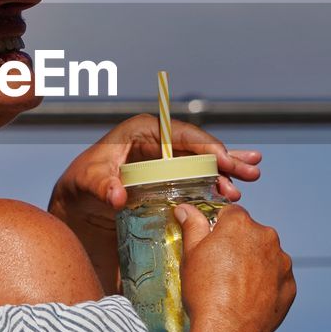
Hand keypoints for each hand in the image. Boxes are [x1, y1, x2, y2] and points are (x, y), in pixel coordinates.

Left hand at [47, 114, 261, 290]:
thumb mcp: (88, 182)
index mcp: (142, 129)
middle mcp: (158, 140)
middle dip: (225, 158)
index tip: (223, 161)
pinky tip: (237, 184)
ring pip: (202, 160)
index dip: (204, 146)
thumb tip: (118, 196)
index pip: (180, 134)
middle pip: (198, 146)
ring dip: (227, 169)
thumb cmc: (81, 184)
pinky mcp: (169, 176)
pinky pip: (198, 174)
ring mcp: (166, 158)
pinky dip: (217, 178)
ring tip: (251, 178)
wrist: (79, 202)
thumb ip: (102, 186)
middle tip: (250, 171)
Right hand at [176, 203, 295, 331]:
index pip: (230, 213)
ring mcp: (282, 262)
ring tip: (235, 287)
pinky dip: (266, 284)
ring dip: (254, 263)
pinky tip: (248, 298)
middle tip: (220, 268)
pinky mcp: (290, 285)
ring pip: (265, 255)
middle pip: (250, 234)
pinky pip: (276, 277)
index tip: (210, 243)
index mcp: (240, 224)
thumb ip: (192, 226)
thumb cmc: (206, 292)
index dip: (218, 227)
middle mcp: (266, 237)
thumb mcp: (190, 255)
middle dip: (238, 245)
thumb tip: (187, 208)